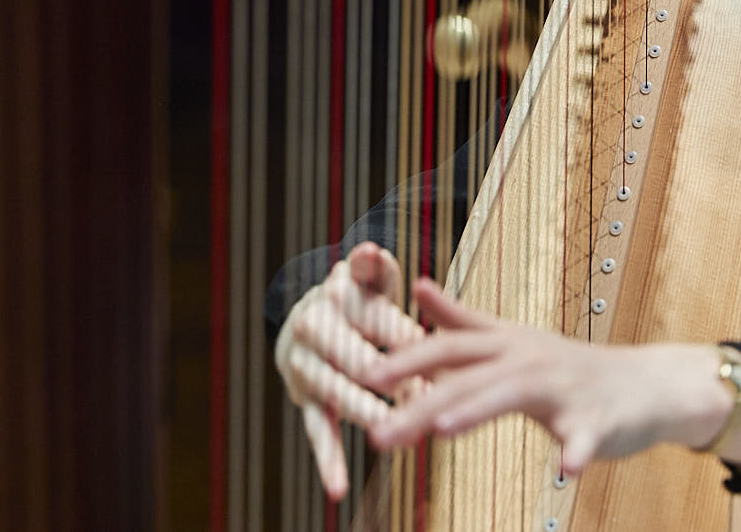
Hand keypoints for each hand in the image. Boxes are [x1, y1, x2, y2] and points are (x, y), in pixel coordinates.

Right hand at [275, 242, 425, 498]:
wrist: (313, 316)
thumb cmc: (358, 295)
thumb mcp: (368, 278)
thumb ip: (373, 268)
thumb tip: (371, 251)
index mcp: (335, 297)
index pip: (373, 318)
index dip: (404, 335)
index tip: (435, 352)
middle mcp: (313, 331)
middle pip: (354, 357)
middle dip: (390, 379)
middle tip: (426, 395)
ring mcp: (305, 369)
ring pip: (336, 394)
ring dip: (365, 414)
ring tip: (393, 434)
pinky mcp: (304, 401)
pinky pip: (316, 431)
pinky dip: (326, 461)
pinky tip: (338, 489)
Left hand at [363, 278, 736, 475]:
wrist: (646, 385)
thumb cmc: (572, 368)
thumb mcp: (513, 338)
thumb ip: (464, 318)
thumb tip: (419, 287)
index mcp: (506, 344)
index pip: (447, 347)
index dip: (405, 360)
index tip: (363, 377)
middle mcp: (529, 359)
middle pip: (468, 377)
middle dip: (420, 402)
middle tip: (378, 431)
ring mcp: (565, 388)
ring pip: (516, 395)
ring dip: (479, 410)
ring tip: (443, 427)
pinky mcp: (598, 420)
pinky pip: (586, 438)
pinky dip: (577, 451)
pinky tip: (565, 470)